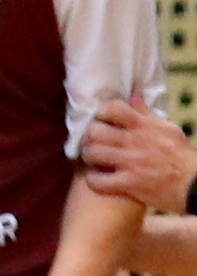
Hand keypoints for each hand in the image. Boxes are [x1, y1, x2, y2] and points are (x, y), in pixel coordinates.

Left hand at [82, 97, 194, 212]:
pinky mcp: (129, 183)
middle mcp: (135, 141)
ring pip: (92, 153)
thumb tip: (132, 91)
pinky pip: (97, 180)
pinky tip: (100, 179)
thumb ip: (145, 112)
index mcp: (144, 126)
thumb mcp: (167, 128)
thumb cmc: (180, 155)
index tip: (102, 120)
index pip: (113, 108)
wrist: (194, 184)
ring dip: (89, 158)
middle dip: (90, 137)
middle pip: (95, 131)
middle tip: (94, 143)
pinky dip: (94, 181)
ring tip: (95, 160)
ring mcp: (130, 162)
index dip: (101, 113)